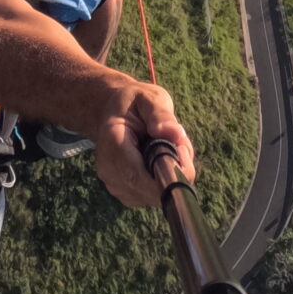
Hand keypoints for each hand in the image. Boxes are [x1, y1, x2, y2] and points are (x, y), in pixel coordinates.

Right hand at [92, 78, 195, 207]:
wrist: (110, 111)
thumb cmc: (133, 103)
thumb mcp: (148, 97)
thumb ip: (160, 114)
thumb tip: (175, 134)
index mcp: (112, 143)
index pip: (137, 176)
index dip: (166, 174)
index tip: (183, 152)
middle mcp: (109, 170)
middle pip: (150, 191)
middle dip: (173, 174)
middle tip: (180, 145)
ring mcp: (115, 185)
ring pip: (153, 196)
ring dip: (168, 177)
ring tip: (166, 148)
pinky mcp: (124, 193)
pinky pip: (150, 196)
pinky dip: (161, 182)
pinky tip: (158, 161)